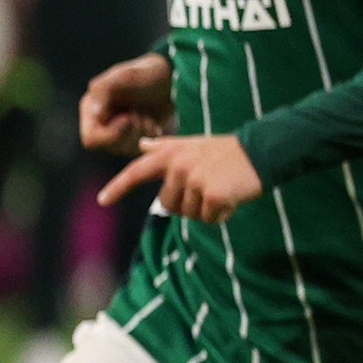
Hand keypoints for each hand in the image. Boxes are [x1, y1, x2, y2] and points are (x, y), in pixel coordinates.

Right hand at [78, 52, 174, 154]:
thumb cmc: (148, 75)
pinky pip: (139, 150)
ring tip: (148, 114)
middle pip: (111, 146)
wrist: (172, 82)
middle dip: (131, 130)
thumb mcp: (126, 76)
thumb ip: (105, 89)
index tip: (129, 117)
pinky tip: (153, 122)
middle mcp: (100, 123)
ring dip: (142, 132)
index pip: (91, 138)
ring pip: (126, 149)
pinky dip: (150, 137)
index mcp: (91, 108)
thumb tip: (96, 114)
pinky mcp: (132, 141)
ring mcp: (116, 134)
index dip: (112, 133)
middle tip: (141, 112)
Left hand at [99, 132, 261, 221]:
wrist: (260, 151)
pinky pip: (208, 219)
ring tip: (220, 188)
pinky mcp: (213, 195)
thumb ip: (164, 147)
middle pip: (168, 205)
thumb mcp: (192, 143)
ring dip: (205, 210)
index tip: (102, 200)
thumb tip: (142, 145)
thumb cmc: (224, 150)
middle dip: (186, 204)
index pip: (136, 172)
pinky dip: (220, 215)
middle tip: (207, 186)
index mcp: (170, 155)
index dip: (118, 187)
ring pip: (189, 214)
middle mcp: (178, 167)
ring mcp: (195, 181)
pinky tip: (231, 198)